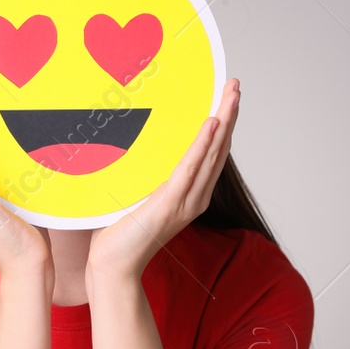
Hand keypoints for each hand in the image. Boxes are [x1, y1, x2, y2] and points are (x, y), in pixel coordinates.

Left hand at [86, 78, 239, 285]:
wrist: (114, 264)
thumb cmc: (120, 232)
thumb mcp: (139, 194)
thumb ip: (148, 175)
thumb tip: (136, 143)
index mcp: (190, 194)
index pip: (213, 153)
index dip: (223, 124)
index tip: (227, 96)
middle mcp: (195, 196)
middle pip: (219, 148)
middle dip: (229, 114)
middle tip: (235, 84)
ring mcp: (186, 201)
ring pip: (211, 154)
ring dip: (223, 121)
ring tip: (232, 95)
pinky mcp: (170, 204)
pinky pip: (190, 169)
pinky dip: (203, 145)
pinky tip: (212, 125)